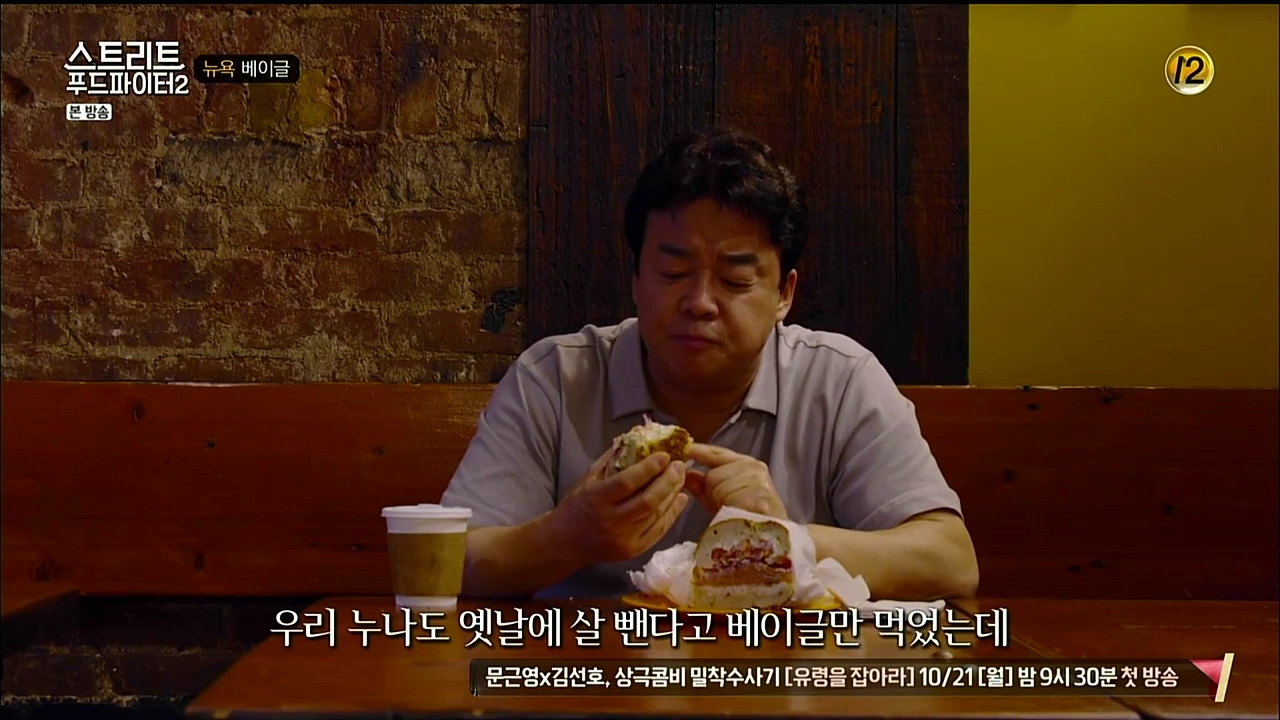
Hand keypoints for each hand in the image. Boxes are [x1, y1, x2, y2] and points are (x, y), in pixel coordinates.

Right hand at [554, 447, 689, 563]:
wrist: (566, 543)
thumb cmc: (576, 506)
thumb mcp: (587, 479)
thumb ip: (611, 460)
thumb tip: (635, 439)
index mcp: (596, 499)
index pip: (627, 482)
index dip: (648, 468)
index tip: (664, 455)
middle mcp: (611, 521)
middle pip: (648, 501)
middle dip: (667, 481)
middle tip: (679, 465)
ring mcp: (624, 539)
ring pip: (656, 515)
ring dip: (673, 495)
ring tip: (682, 478)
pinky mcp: (633, 551)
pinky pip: (658, 531)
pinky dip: (672, 514)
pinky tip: (680, 499)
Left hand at [684, 443, 787, 518]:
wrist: (770, 538)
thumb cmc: (744, 517)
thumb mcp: (718, 498)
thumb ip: (703, 485)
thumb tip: (685, 473)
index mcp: (745, 463)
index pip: (717, 452)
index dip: (699, 451)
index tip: (683, 448)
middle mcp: (753, 467)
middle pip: (713, 474)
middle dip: (711, 492)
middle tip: (724, 505)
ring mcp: (757, 480)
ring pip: (718, 487)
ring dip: (720, 502)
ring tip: (733, 510)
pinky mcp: (759, 494)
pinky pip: (728, 498)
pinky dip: (728, 509)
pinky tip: (738, 513)